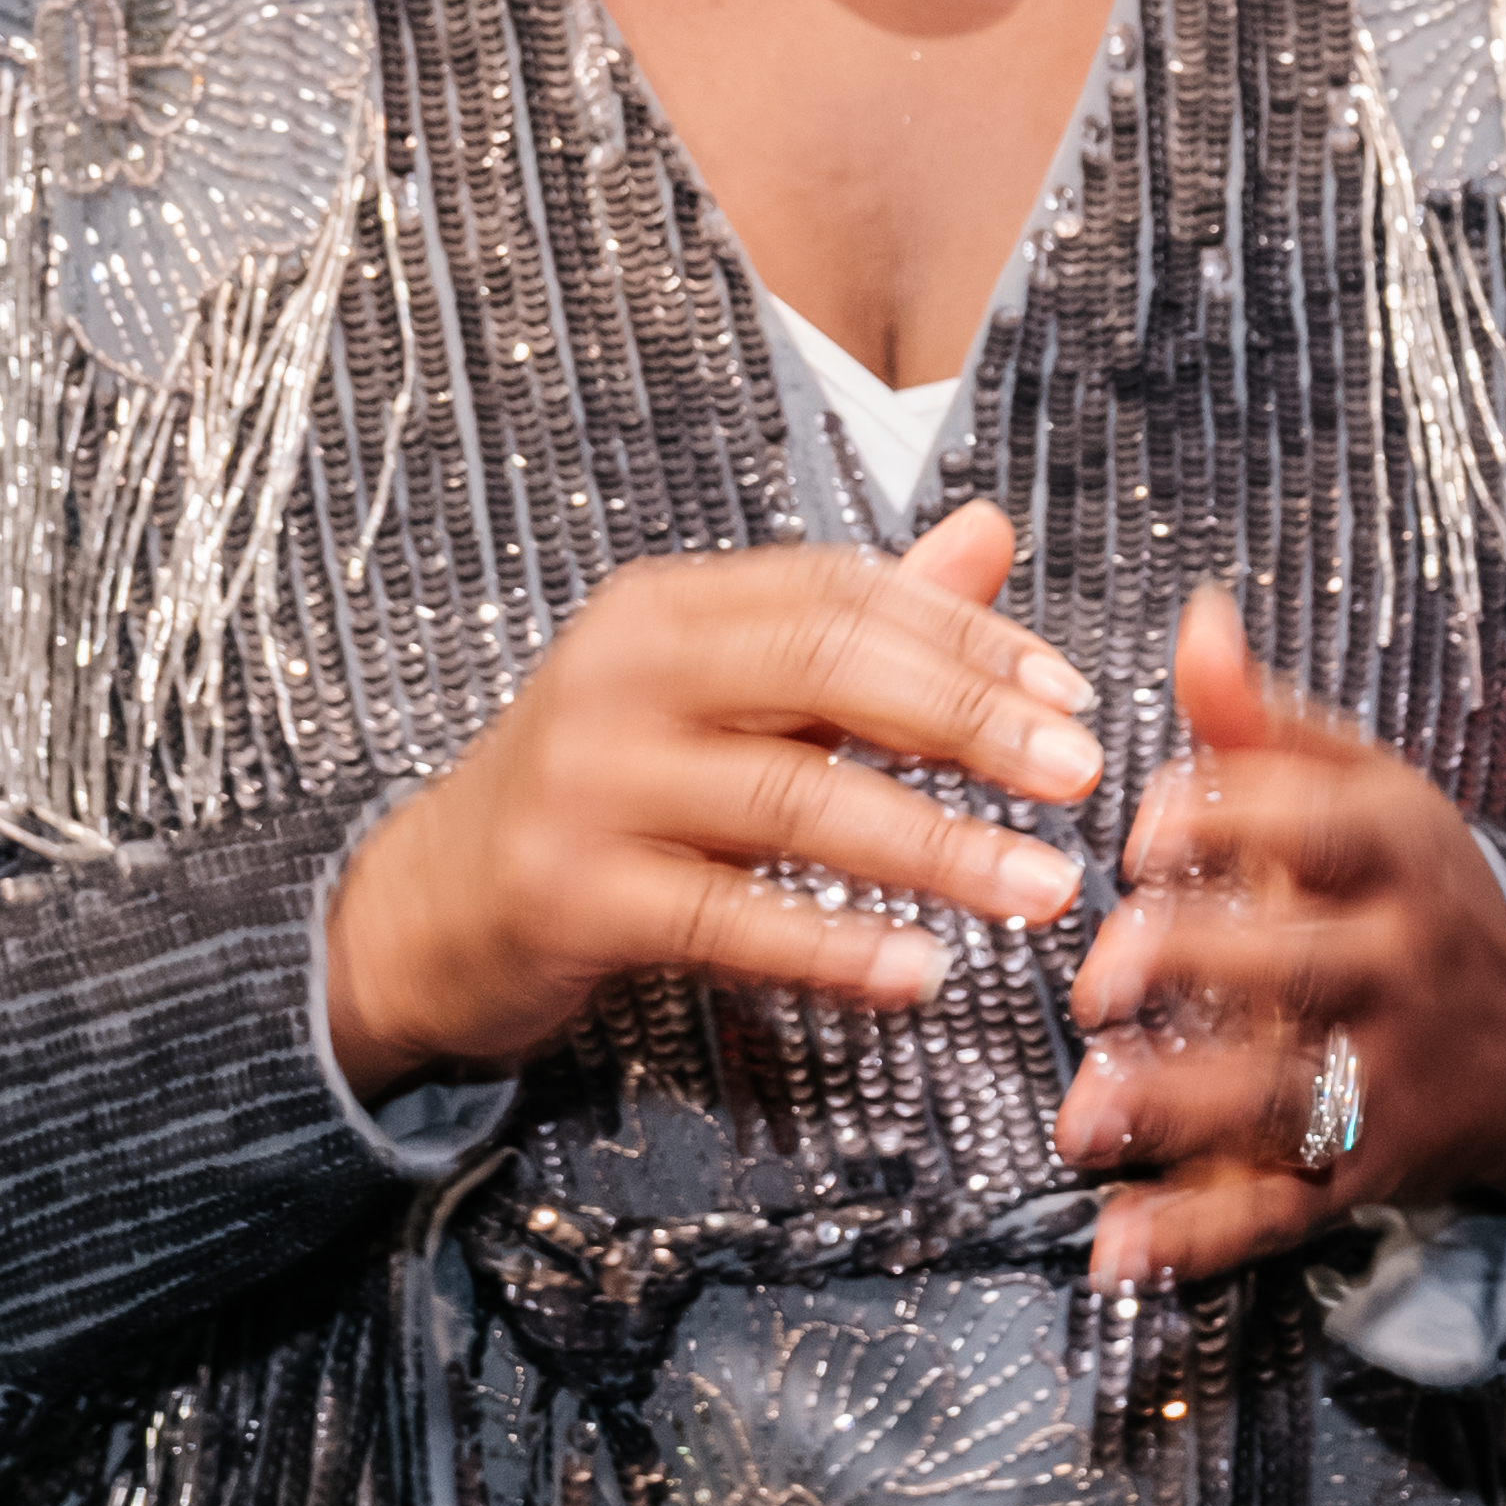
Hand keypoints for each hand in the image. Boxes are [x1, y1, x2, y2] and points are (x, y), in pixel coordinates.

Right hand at [323, 508, 1102, 1091]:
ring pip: (793, 801)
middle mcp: (620, 675)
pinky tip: (918, 971)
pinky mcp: (569, 891)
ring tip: (1040, 891)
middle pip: (825, 670)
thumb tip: (992, 534)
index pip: (840, 593)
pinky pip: (727, 918)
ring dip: (934, 849)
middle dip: (969, 722)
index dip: (966, 638)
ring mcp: (587, 782)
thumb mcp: (722, 692)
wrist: (426, 907)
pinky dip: (832, 947)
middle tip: (1079, 775)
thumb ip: (860, 626)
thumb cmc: (604, 792)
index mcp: (666, 608)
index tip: (1070, 695)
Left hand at [1054, 583, 1505, 1290]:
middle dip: (1196, 971)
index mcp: (1396, 853)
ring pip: (1287, 1099)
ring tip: (1085, 1119)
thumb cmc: (1408, 894)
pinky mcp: (1358, 1172)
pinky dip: (1198, 1241)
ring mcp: (1384, 1078)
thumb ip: (1259, 722)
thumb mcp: (1360, 791)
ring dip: (1183, 1113)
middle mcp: (1400, 967)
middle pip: (1303, 966)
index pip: (1319, 826)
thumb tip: (1195, 619)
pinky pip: (1281, 1213)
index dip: (1226, 824)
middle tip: (1097, 981)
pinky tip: (1118, 1249)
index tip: (1141, 835)